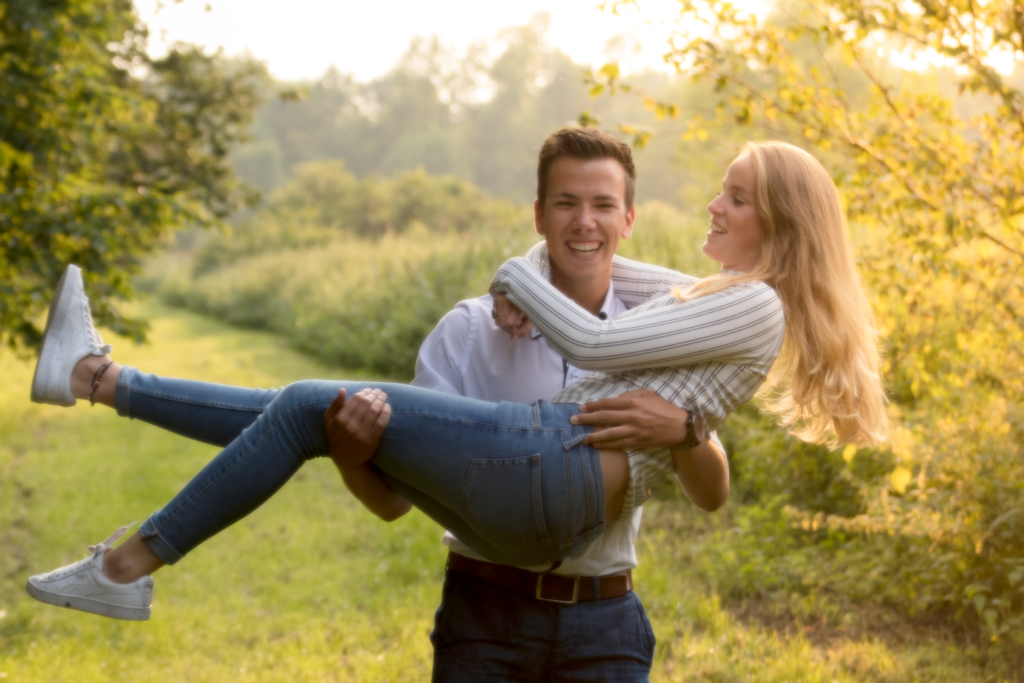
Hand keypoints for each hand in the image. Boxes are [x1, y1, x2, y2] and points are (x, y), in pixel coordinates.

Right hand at [324, 388, 390, 470]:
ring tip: (383, 396)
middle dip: (374, 395)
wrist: (346, 459)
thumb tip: (343, 390)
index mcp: (340, 419)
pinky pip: (381, 423)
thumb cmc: (336, 437)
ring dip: (381, 401)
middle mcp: (350, 426)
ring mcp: (362, 434)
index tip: (368, 390)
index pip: (355, 400)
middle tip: (378, 391)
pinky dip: (385, 413)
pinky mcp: (372, 441)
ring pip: (374, 411)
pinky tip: (387, 407)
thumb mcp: (329, 421)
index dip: (364, 392)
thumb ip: (335, 405)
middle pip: (366, 404)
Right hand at [491, 292, 533, 341]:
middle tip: (513, 324)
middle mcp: (507, 302)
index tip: (517, 328)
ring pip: (496, 318)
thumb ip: (523, 330)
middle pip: (500, 322)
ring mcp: (500, 298)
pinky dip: (499, 315)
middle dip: (506, 328)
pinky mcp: (496, 297)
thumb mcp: (532, 318)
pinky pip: (494, 312)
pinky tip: (506, 312)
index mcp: (519, 307)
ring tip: (510, 317)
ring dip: (502, 322)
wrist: (525, 288)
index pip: (510, 324)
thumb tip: (512, 340)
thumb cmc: (531, 305)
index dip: (512, 330)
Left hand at [569, 388, 688, 449]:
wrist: (679, 427)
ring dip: (593, 436)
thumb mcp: (647, 394)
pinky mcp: (637, 442)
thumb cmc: (663, 408)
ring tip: (581, 438)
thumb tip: (614, 401)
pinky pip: (618, 444)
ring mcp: (634, 431)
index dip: (593, 405)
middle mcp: (631, 416)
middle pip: (604, 418)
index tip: (581, 407)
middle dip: (586, 419)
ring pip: (609, 434)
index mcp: (633, 402)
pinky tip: (596, 445)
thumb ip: (629, 395)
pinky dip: (606, 445)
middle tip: (573, 421)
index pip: (608, 403)